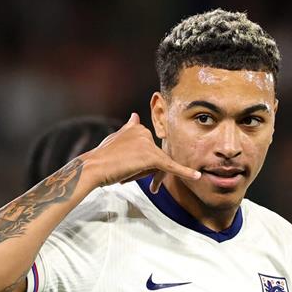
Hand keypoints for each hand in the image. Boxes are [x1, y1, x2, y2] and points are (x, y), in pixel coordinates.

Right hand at [84, 113, 199, 190]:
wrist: (93, 167)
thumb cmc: (101, 158)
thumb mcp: (115, 139)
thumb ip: (128, 129)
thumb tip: (135, 116)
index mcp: (136, 128)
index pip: (146, 149)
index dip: (136, 161)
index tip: (124, 161)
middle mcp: (143, 132)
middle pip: (152, 158)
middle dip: (139, 169)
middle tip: (120, 168)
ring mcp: (148, 144)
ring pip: (155, 166)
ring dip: (139, 173)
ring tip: (123, 170)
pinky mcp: (152, 157)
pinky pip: (171, 167)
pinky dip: (185, 172)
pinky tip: (197, 176)